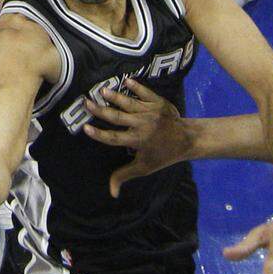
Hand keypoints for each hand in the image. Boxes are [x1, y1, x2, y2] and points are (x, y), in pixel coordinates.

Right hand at [82, 78, 190, 197]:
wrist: (187, 139)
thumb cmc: (162, 155)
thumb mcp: (144, 167)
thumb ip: (124, 176)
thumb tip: (112, 193)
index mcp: (138, 141)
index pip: (114, 138)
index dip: (99, 134)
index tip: (85, 128)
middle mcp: (143, 125)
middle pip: (118, 117)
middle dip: (101, 110)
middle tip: (86, 102)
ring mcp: (151, 112)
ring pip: (130, 103)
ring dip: (116, 97)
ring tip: (102, 90)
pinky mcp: (158, 103)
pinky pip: (146, 93)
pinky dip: (137, 87)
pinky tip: (126, 80)